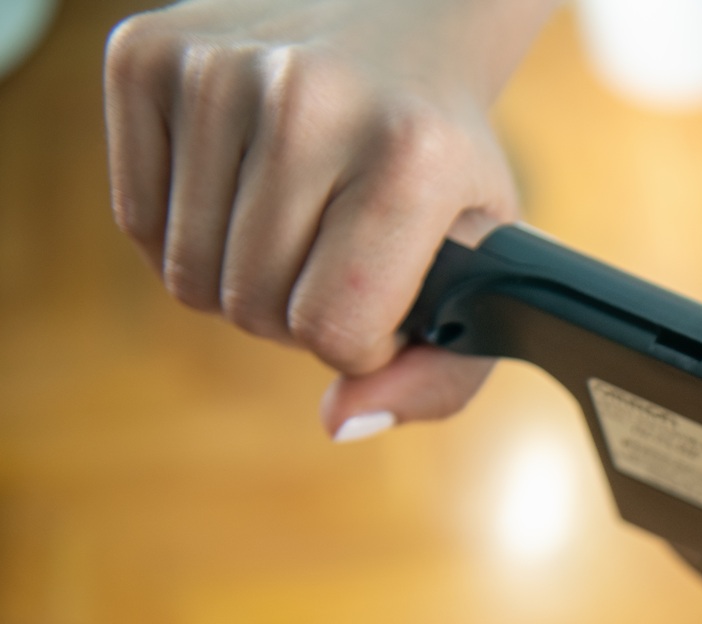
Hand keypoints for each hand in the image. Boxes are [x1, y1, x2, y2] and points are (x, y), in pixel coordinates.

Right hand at [103, 0, 552, 436]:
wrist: (401, 22)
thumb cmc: (441, 163)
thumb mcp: (483, 268)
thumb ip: (443, 376)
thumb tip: (339, 422)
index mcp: (411, 152)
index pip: (334, 329)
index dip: (360, 344)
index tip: (387, 301)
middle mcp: (309, 96)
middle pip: (252, 308)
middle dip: (297, 313)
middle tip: (340, 254)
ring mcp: (216, 66)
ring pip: (186, 276)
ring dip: (241, 279)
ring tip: (298, 219)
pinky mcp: (143, 54)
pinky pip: (135, 222)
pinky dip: (187, 232)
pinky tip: (243, 187)